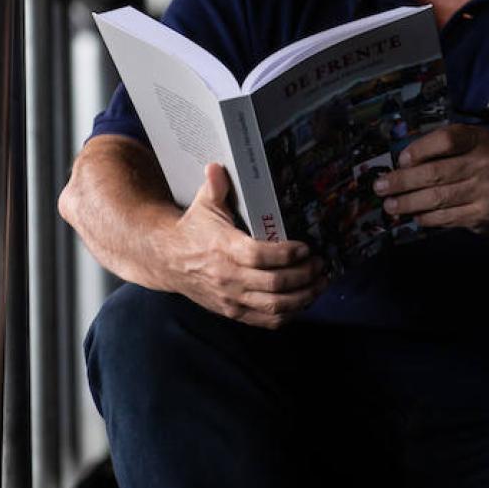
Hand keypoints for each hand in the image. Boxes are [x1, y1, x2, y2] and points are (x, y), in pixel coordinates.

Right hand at [159, 162, 327, 327]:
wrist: (168, 260)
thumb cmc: (193, 229)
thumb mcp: (203, 204)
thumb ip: (215, 186)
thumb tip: (217, 166)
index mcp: (224, 248)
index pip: (260, 256)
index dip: (286, 254)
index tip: (306, 247)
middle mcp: (229, 277)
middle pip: (274, 284)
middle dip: (304, 275)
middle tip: (320, 264)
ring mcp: (231, 298)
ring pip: (274, 306)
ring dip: (303, 297)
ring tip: (320, 283)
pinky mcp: (232, 312)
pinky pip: (266, 321)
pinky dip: (288, 314)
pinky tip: (302, 301)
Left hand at [374, 124, 488, 234]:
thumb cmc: (488, 161)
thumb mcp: (475, 143)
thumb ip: (445, 146)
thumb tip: (404, 160)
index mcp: (479, 140)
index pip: (446, 140)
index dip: (420, 149)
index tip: (401, 159)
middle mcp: (484, 164)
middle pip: (436, 173)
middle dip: (403, 181)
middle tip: (380, 186)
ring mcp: (484, 192)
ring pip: (437, 199)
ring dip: (408, 203)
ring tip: (390, 204)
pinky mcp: (481, 215)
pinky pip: (446, 217)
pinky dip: (425, 217)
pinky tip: (413, 215)